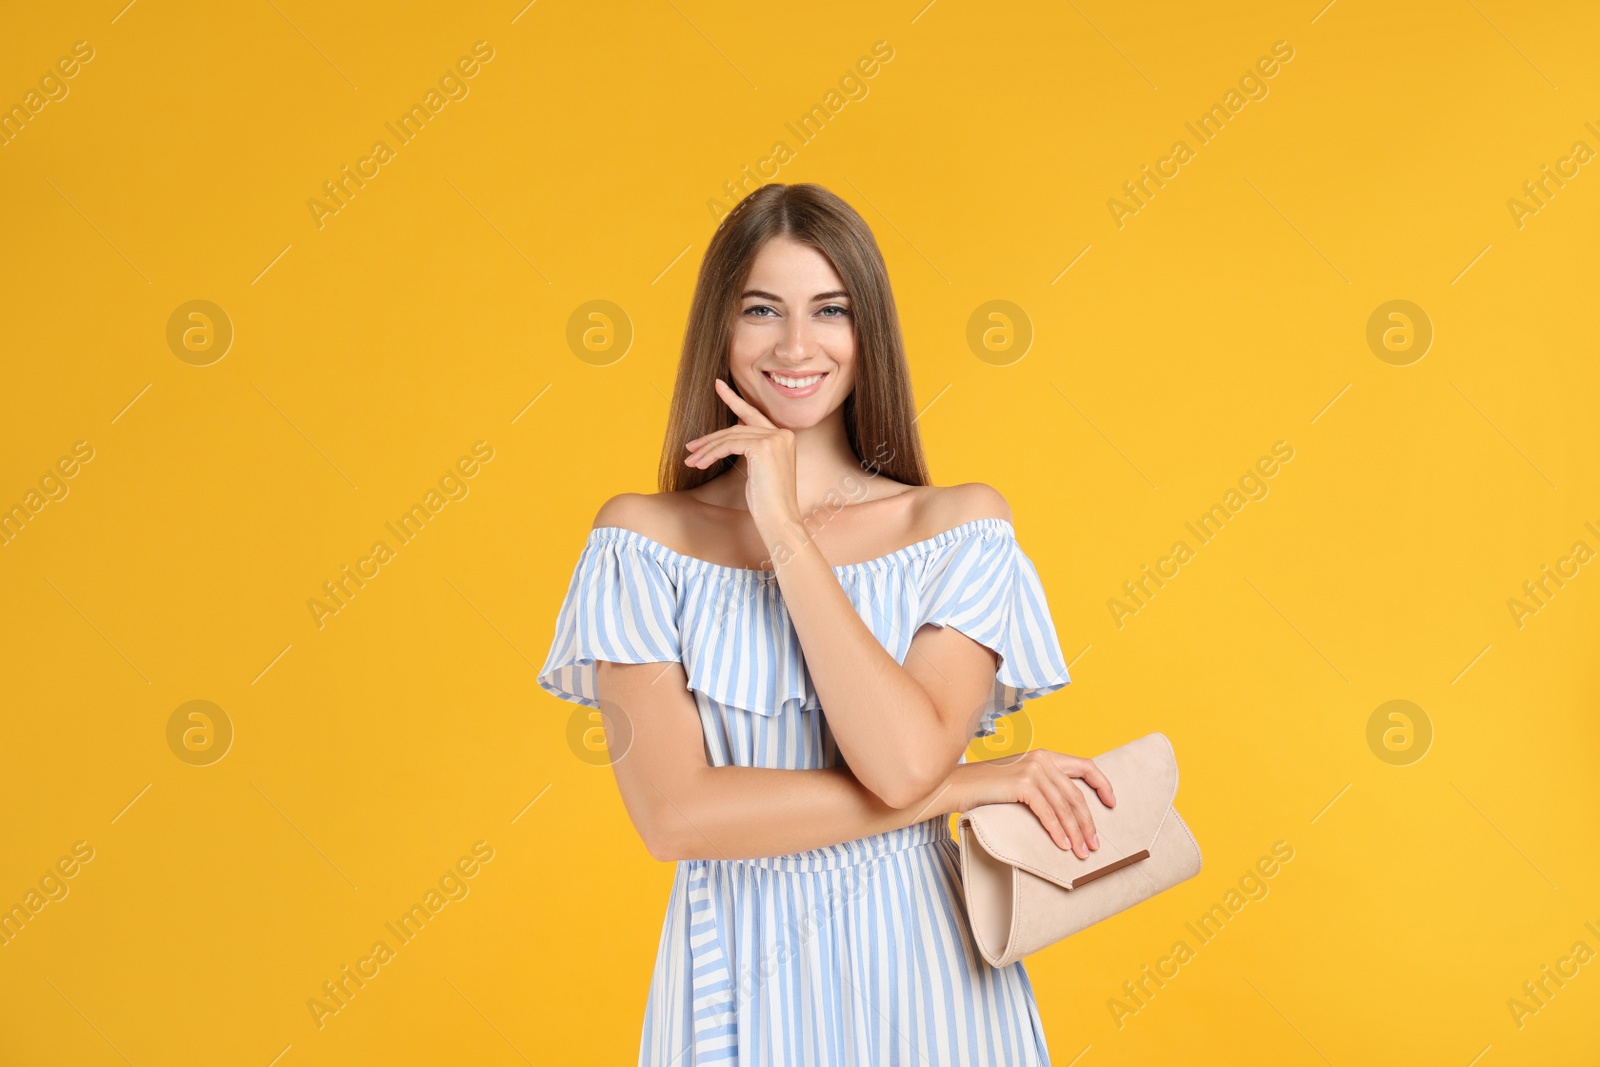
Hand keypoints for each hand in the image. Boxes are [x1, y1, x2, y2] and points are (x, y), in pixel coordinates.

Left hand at [684, 378, 801, 537]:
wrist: (779, 519)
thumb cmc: (768, 501)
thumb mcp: (760, 469)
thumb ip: (751, 448)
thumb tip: (730, 434)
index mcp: (785, 436)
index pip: (753, 415)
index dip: (734, 400)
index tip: (718, 386)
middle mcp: (782, 433)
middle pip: (737, 428)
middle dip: (711, 438)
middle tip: (690, 446)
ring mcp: (774, 439)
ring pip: (730, 436)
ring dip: (706, 449)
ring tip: (690, 460)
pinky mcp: (763, 447)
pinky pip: (728, 445)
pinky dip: (711, 453)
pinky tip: (700, 463)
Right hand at [951, 750, 1115, 858]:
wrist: (955, 785)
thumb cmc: (985, 788)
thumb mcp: (1020, 780)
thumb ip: (1042, 785)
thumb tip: (1068, 811)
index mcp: (1045, 755)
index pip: (1085, 766)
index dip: (1103, 784)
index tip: (1112, 804)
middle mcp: (1042, 759)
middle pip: (1077, 794)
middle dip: (1088, 822)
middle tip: (1095, 844)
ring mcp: (1032, 770)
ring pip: (1065, 807)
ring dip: (1076, 832)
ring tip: (1082, 852)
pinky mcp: (1022, 783)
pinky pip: (1047, 812)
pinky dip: (1057, 831)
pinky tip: (1062, 845)